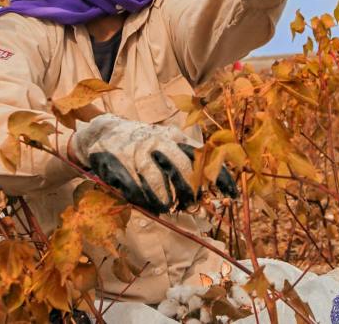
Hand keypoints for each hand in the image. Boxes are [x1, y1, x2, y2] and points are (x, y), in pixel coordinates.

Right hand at [69, 114, 236, 214]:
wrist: (106, 131)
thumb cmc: (144, 145)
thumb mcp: (167, 146)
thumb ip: (185, 165)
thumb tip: (204, 196)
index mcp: (175, 137)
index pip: (204, 156)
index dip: (219, 175)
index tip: (233, 194)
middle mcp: (159, 140)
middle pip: (181, 165)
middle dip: (189, 188)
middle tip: (190, 204)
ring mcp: (137, 149)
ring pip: (155, 175)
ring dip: (163, 195)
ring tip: (167, 206)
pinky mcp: (117, 160)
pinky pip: (131, 182)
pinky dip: (140, 196)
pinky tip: (143, 201)